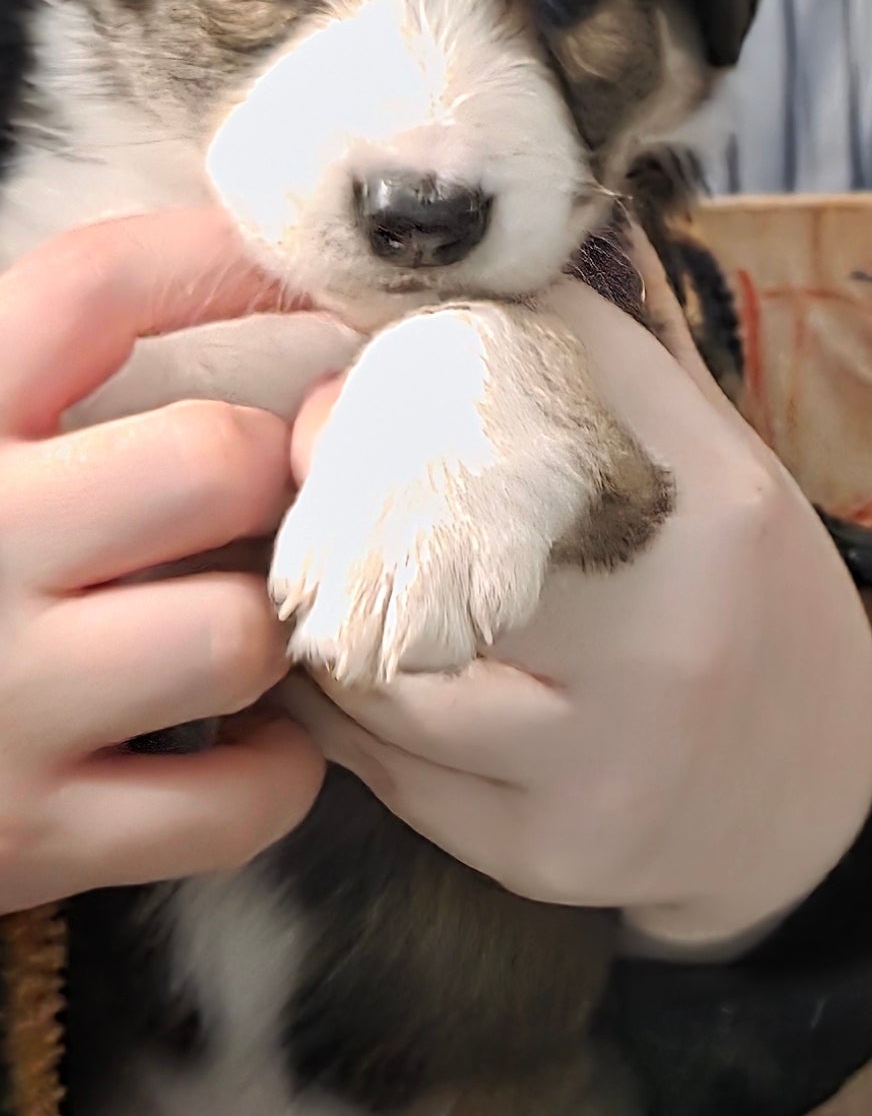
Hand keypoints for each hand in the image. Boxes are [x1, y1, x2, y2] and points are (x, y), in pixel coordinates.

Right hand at [0, 209, 323, 991]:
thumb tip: (184, 285)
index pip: (93, 291)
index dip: (225, 261)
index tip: (315, 281)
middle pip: (218, 459)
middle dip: (276, 475)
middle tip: (266, 506)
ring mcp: (0, 701)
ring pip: (241, 632)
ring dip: (274, 633)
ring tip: (237, 629)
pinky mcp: (29, 835)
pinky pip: (236, 802)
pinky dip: (274, 777)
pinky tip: (238, 744)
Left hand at [286, 237, 871, 949]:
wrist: (817, 799)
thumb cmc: (733, 601)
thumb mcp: (710, 467)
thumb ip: (601, 367)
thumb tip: (465, 265)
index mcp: (712, 503)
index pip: (528, 381)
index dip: (416, 357)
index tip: (358, 358)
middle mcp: (668, 631)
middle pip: (428, 528)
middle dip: (338, 494)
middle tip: (299, 471)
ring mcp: (608, 755)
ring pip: (380, 667)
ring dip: (324, 619)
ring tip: (313, 583)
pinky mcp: (551, 850)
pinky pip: (389, 769)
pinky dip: (341, 718)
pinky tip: (342, 681)